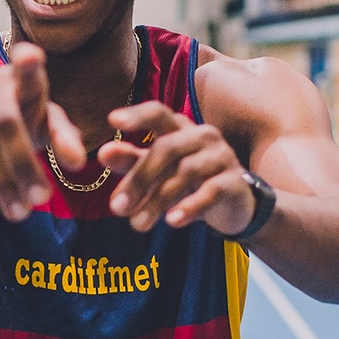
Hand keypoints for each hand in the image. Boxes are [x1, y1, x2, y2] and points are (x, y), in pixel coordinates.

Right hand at [0, 43, 83, 220]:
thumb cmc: (15, 121)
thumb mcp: (41, 126)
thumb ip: (63, 139)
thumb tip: (76, 163)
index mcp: (21, 79)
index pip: (26, 69)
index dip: (27, 62)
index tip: (31, 55)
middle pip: (7, 123)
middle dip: (25, 165)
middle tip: (42, 200)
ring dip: (3, 182)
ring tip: (20, 211)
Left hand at [101, 103, 256, 234]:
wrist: (234, 204)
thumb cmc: (189, 182)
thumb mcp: (158, 171)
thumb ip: (132, 160)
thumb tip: (103, 153)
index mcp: (180, 128)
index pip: (158, 113)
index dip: (137, 115)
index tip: (112, 120)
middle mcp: (202, 136)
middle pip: (167, 148)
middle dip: (139, 178)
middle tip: (116, 208)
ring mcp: (222, 156)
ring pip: (186, 172)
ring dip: (158, 200)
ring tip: (137, 225)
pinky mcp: (235, 181)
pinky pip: (212, 190)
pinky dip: (190, 206)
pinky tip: (172, 222)